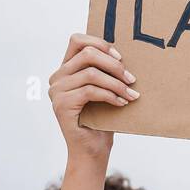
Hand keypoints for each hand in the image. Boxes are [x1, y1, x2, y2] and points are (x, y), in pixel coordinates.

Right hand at [49, 33, 138, 162]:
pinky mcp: (62, 104)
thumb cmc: (103, 118)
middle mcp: (58, 77)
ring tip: (133, 94)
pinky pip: (90, 91)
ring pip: (91, 73)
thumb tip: (130, 56)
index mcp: (67, 69)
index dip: (101, 43)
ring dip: (117, 83)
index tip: (121, 57)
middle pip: (87, 54)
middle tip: (132, 79)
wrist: (92, 149)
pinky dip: (111, 95)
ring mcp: (57, 90)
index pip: (77, 41)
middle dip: (115, 65)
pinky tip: (123, 103)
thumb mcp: (106, 90)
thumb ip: (108, 72)